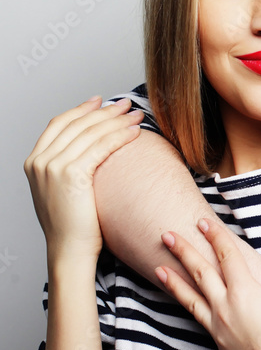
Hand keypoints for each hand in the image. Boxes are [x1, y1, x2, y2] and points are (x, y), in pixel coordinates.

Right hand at [24, 97, 142, 262]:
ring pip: (91, 133)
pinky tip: (135, 132)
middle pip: (77, 124)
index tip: (100, 101)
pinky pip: (101, 146)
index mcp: (34, 162)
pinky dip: (120, 136)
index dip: (81, 109)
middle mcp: (40, 161)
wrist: (69, 249)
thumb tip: (90, 148)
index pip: (59, 124)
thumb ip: (66, 167)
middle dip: (105, 111)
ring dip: (117, 120)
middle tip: (126, 104)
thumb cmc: (73, 225)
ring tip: (136, 116)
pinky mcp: (71, 174)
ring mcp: (53, 166)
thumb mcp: (61, 190)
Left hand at [156, 218, 260, 349]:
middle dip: (184, 251)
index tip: (203, 222)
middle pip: (200, 272)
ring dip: (175, 282)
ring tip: (158, 269)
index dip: (216, 236)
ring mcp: (220, 330)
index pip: (227, 255)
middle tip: (167, 234)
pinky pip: (203, 324)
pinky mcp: (222, 349)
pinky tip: (193, 308)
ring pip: (191, 300)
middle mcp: (226, 307)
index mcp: (246, 290)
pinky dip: (194, 311)